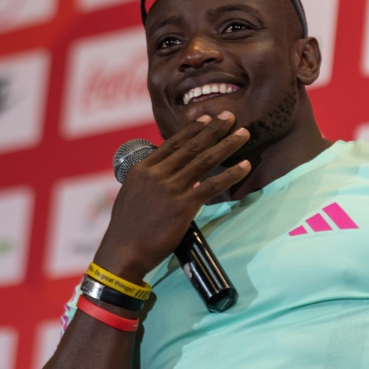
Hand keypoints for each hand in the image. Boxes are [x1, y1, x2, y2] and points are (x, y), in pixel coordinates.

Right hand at [93, 111, 250, 282]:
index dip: (192, 129)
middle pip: (191, 146)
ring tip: (243, 134)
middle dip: (213, 129)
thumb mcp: (130, 195)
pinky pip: (212, 185)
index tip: (207, 118)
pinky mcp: (183, 206)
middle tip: (230, 117)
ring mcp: (170, 188)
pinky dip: (231, 174)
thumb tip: (166, 176)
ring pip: (204, 160)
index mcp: (142, 169)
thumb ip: (148, 182)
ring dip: (227, 145)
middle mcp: (157, 174)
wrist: (123, 252)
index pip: (172, 143)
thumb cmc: (126, 229)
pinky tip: (244, 166)